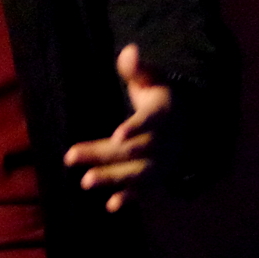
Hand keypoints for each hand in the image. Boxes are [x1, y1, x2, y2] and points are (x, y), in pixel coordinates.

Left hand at [62, 44, 171, 212]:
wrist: (188, 124)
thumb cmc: (158, 97)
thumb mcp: (151, 78)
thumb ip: (136, 69)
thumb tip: (129, 51)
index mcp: (164, 113)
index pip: (150, 121)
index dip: (136, 128)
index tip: (117, 135)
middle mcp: (166, 140)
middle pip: (134, 150)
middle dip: (104, 154)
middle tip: (71, 156)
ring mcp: (164, 162)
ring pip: (138, 173)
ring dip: (113, 179)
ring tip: (86, 182)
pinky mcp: (159, 177)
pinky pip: (146, 191)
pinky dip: (130, 198)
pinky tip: (111, 206)